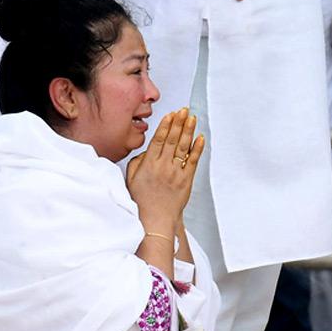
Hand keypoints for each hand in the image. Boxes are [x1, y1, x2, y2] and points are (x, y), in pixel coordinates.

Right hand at [127, 109, 205, 230]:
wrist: (154, 219)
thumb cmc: (142, 200)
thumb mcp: (131, 178)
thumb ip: (138, 161)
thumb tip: (148, 149)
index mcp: (149, 164)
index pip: (159, 140)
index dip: (166, 126)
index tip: (170, 115)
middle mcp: (163, 166)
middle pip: (173, 140)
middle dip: (179, 123)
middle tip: (184, 111)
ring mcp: (176, 173)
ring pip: (183, 147)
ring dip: (188, 131)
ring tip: (192, 118)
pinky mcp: (186, 180)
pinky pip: (193, 161)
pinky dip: (197, 149)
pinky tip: (200, 138)